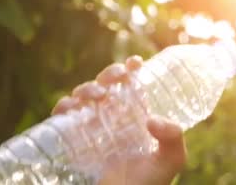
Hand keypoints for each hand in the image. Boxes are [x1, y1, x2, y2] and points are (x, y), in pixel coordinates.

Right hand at [51, 56, 186, 184]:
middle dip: (109, 74)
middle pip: (107, 85)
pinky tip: (68, 108)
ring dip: (86, 88)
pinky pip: (64, 118)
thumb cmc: (150, 183)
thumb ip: (173, 138)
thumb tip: (151, 119)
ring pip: (85, 96)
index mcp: (137, 115)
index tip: (135, 63)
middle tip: (114, 79)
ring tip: (96, 96)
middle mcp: (114, 117)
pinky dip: (63, 107)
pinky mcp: (75, 141)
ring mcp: (93, 127)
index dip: (132, 69)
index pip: (133, 85)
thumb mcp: (171, 159)